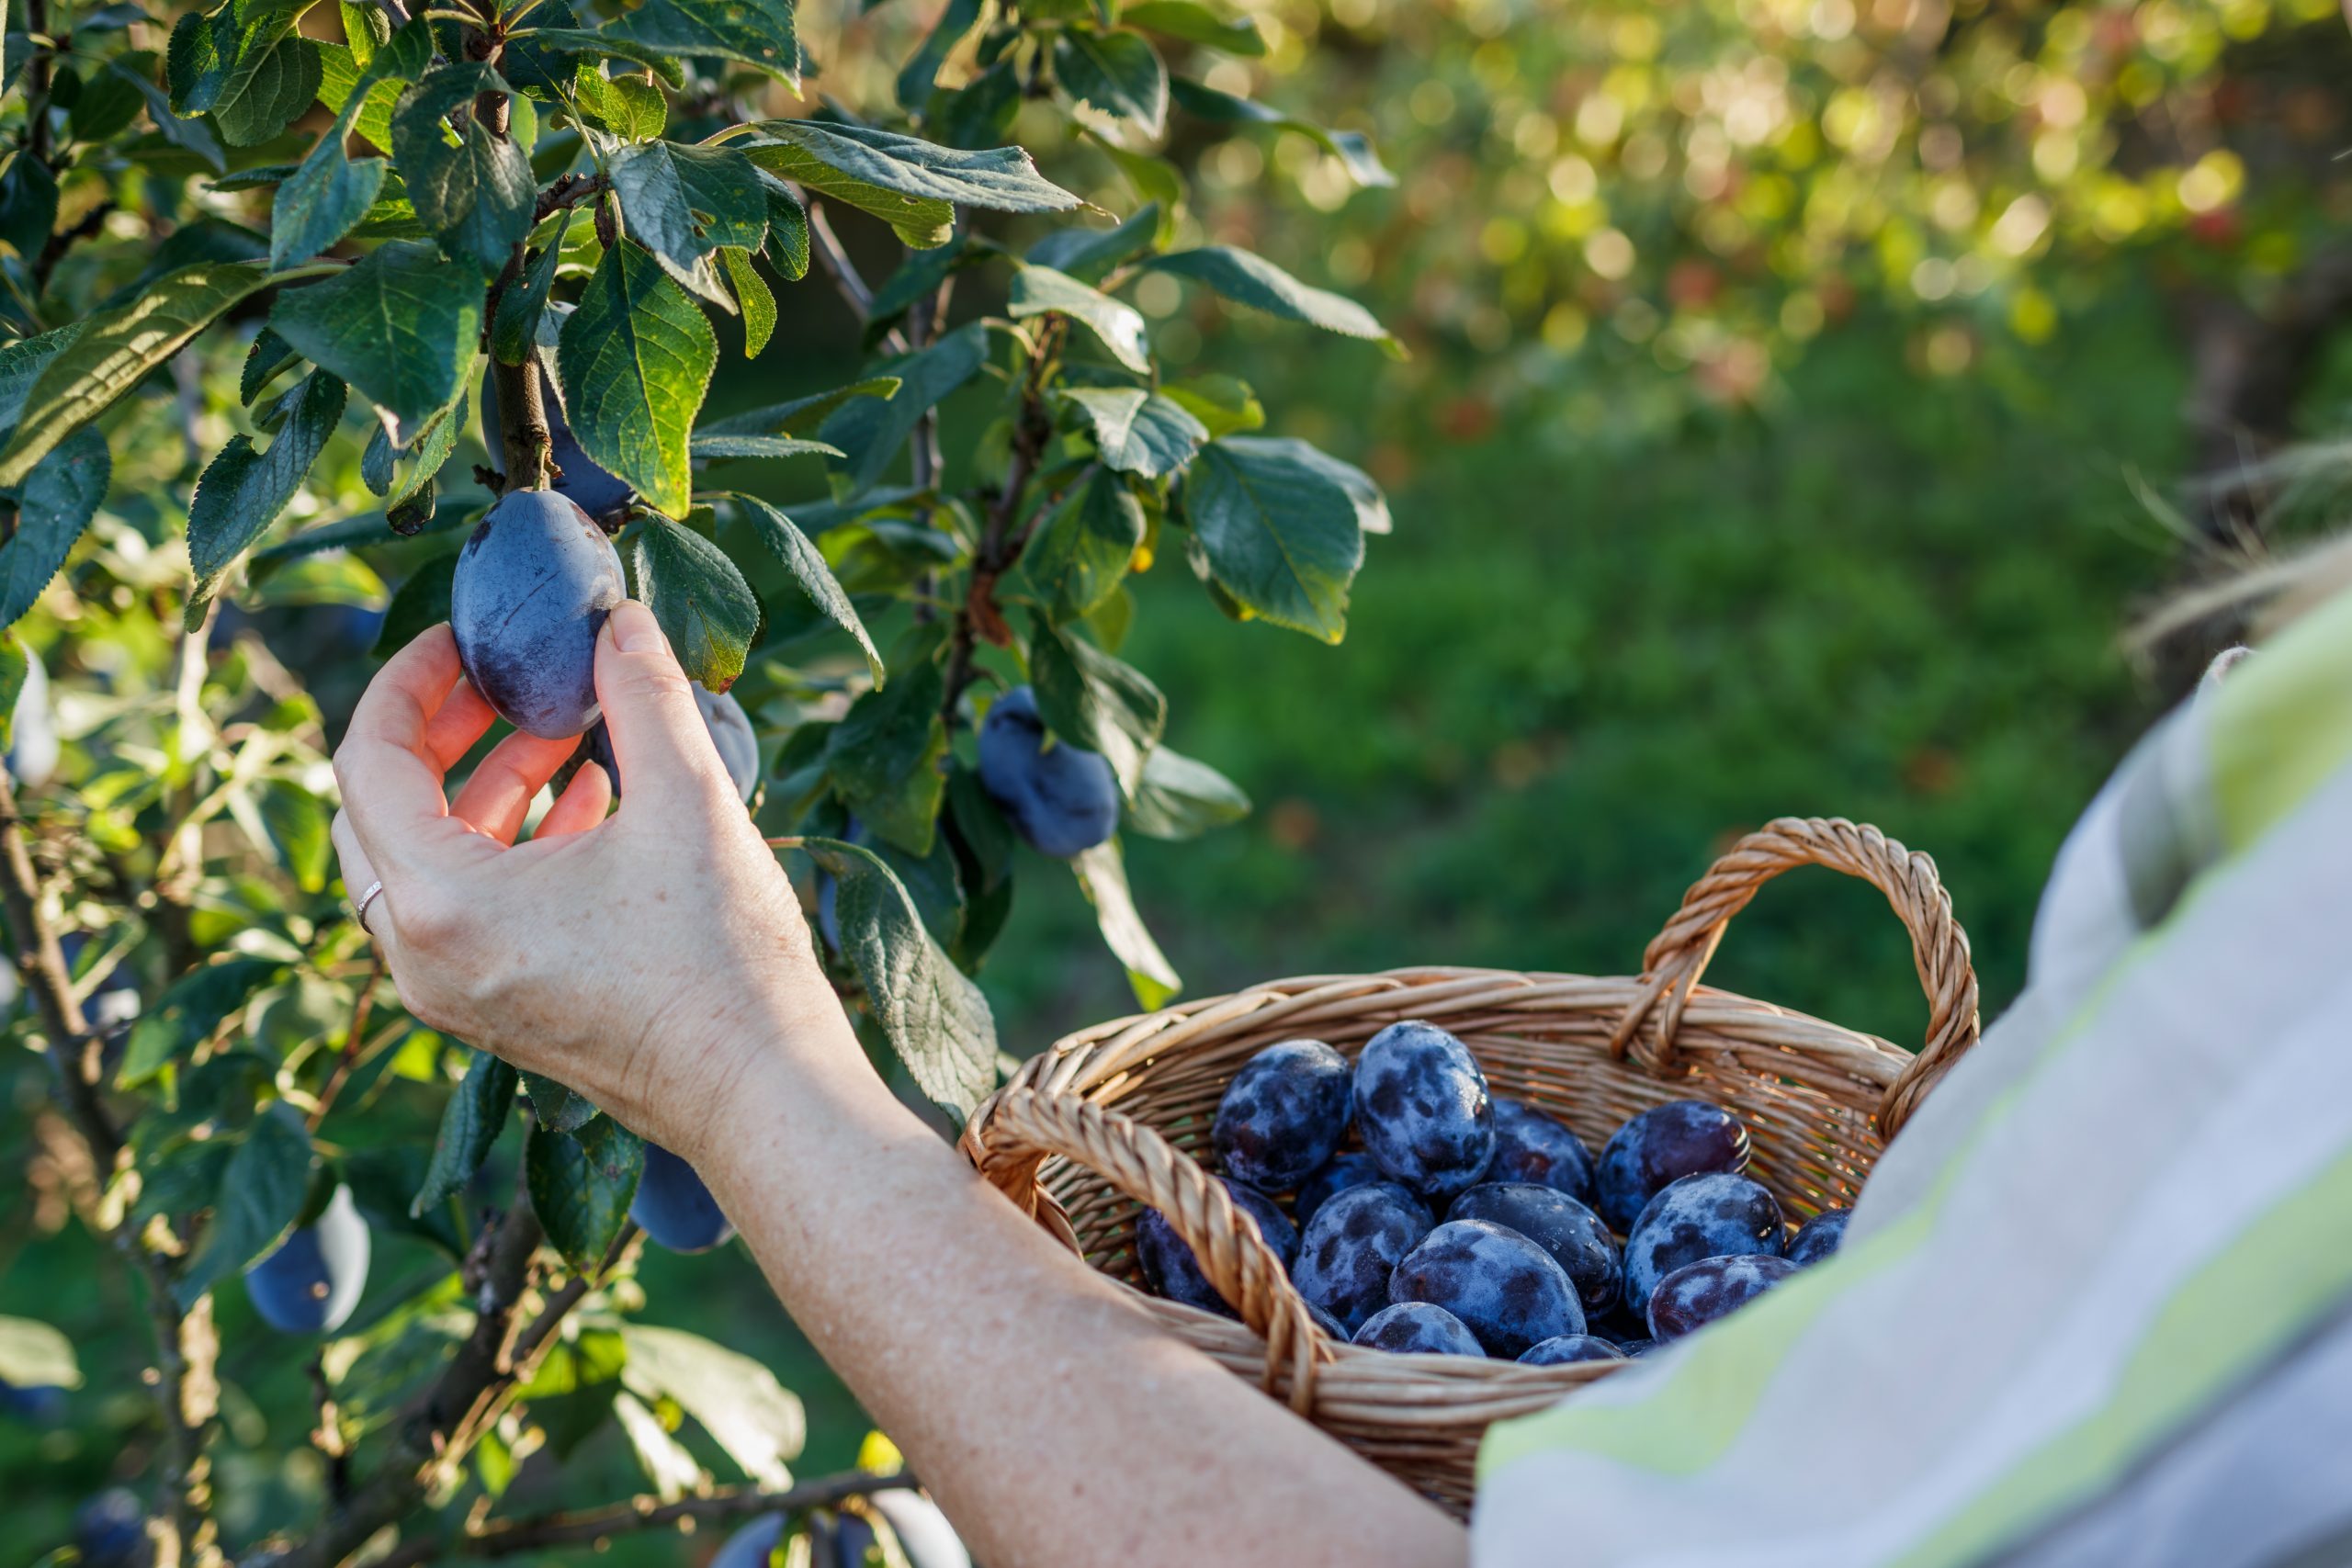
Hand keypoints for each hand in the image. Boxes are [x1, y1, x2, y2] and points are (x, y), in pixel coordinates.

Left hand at [329, 602, 834, 1159]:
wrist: (760, 1090)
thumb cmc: (722, 962)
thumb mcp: (688, 802)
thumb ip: (645, 694)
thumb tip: (621, 618)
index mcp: (442, 901)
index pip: (369, 760)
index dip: (409, 681)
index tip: (464, 639)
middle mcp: (424, 955)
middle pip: (383, 812)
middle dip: (444, 733)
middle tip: (508, 681)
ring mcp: (455, 993)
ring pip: (426, 862)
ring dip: (485, 788)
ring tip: (569, 736)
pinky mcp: (496, 1011)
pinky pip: (465, 909)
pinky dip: (508, 847)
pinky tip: (593, 803)